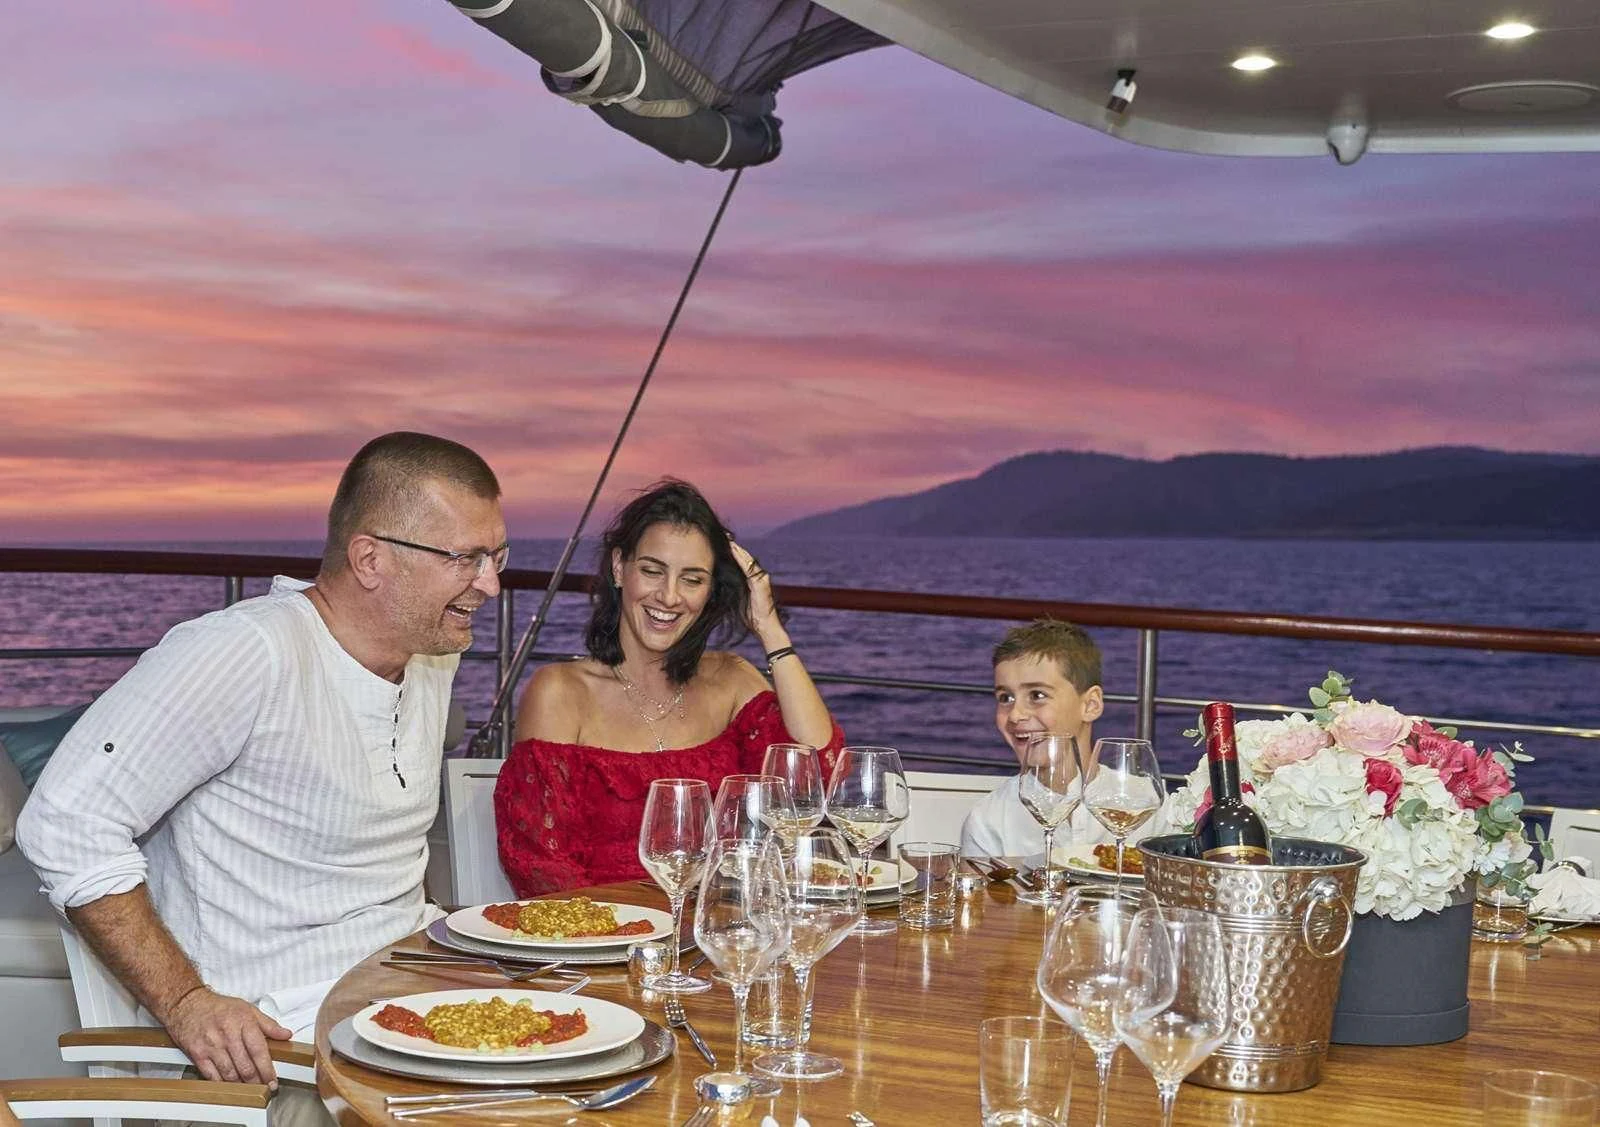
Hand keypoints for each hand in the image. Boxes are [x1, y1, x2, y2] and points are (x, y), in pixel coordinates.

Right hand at [166, 986, 291, 1087]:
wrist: (187, 1004)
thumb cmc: (219, 1007)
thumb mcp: (248, 1009)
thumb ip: (268, 1024)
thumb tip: (286, 1035)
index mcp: (243, 1022)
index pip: (259, 1050)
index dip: (267, 1068)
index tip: (273, 1080)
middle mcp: (227, 1034)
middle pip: (245, 1065)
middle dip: (256, 1080)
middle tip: (263, 1088)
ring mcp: (211, 1045)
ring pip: (229, 1073)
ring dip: (241, 1084)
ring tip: (250, 1089)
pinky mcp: (197, 1054)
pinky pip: (211, 1074)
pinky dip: (222, 1083)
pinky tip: (230, 1086)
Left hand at [728, 539, 780, 640]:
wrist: (765, 628)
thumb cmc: (751, 617)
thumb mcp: (738, 600)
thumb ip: (733, 590)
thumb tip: (717, 583)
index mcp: (751, 580)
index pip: (740, 562)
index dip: (731, 552)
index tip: (719, 543)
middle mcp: (758, 576)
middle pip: (744, 557)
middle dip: (733, 546)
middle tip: (722, 535)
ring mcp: (760, 578)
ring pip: (747, 559)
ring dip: (736, 548)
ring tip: (726, 538)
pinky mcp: (761, 582)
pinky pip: (748, 567)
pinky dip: (741, 557)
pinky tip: (733, 549)